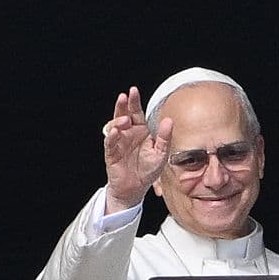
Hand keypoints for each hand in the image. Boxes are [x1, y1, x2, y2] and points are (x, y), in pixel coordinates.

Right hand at [101, 86, 172, 213]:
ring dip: (118, 120)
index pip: (136, 112)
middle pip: (123, 114)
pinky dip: (111, 136)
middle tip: (124, 96)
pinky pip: (109, 142)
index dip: (134, 102)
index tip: (133, 90)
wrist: (136, 189)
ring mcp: (118, 142)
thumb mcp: (161, 153)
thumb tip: (169, 121)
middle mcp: (128, 133)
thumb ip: (164, 137)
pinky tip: (115, 131)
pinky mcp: (111, 153)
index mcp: (140, 130)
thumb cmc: (148, 170)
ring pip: (114, 126)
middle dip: (123, 105)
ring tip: (125, 119)